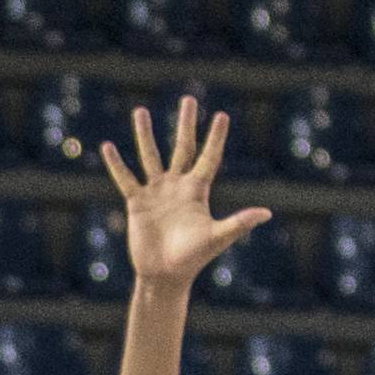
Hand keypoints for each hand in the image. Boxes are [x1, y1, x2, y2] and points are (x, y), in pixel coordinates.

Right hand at [101, 98, 270, 289]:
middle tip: (188, 99)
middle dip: (185, 124)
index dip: (215, 137)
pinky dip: (116, 164)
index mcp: (197, 191)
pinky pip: (126, 179)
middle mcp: (177, 186)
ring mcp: (156, 193)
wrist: (165, 276)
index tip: (222, 115)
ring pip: (150, 156)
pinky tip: (107, 146)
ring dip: (145, 134)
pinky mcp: (137, 203)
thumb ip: (239, 223)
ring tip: (141, 111)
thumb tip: (266, 214)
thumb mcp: (217, 238)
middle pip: (182, 147)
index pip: (208, 157)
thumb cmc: (193, 259)